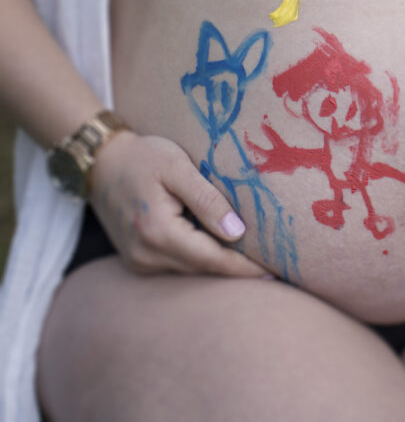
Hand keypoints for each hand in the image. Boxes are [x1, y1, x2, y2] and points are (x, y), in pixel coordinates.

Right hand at [88, 131, 267, 276]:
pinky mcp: (139, 261)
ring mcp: (139, 262)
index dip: (245, 267)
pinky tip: (228, 254)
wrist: (100, 163)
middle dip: (239, 270)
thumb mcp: (178, 167)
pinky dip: (203, 261)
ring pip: (192, 272)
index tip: (276, 272)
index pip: (212, 259)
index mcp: (157, 232)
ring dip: (222, 267)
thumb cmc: (143, 157)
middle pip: (204, 270)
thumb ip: (207, 200)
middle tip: (278, 270)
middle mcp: (145, 255)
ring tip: (259, 263)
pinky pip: (180, 266)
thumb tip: (236, 232)